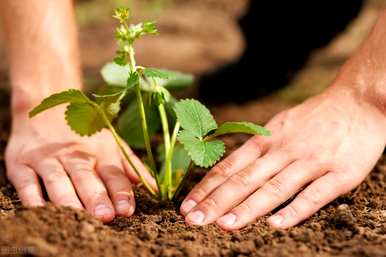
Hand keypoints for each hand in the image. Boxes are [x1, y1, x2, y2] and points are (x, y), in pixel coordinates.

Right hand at [5, 107, 154, 222]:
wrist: (46, 105)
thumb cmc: (85, 133)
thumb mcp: (111, 143)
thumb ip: (131, 165)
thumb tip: (155, 188)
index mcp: (100, 152)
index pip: (113, 174)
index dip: (121, 192)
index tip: (127, 210)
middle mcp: (75, 155)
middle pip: (87, 177)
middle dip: (97, 197)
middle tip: (106, 216)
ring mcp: (47, 158)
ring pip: (58, 180)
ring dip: (68, 198)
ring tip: (78, 215)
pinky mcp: (21, 162)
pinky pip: (26, 181)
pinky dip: (31, 195)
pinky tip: (39, 208)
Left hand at [180, 87, 385, 229]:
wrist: (357, 101)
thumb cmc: (313, 119)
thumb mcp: (278, 126)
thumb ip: (256, 149)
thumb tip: (229, 171)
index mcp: (266, 140)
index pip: (229, 167)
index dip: (206, 188)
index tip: (187, 206)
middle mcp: (283, 150)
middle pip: (244, 179)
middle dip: (217, 201)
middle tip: (194, 220)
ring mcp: (310, 161)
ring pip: (274, 188)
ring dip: (248, 207)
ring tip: (225, 225)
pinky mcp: (339, 173)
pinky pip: (315, 194)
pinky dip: (295, 210)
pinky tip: (277, 225)